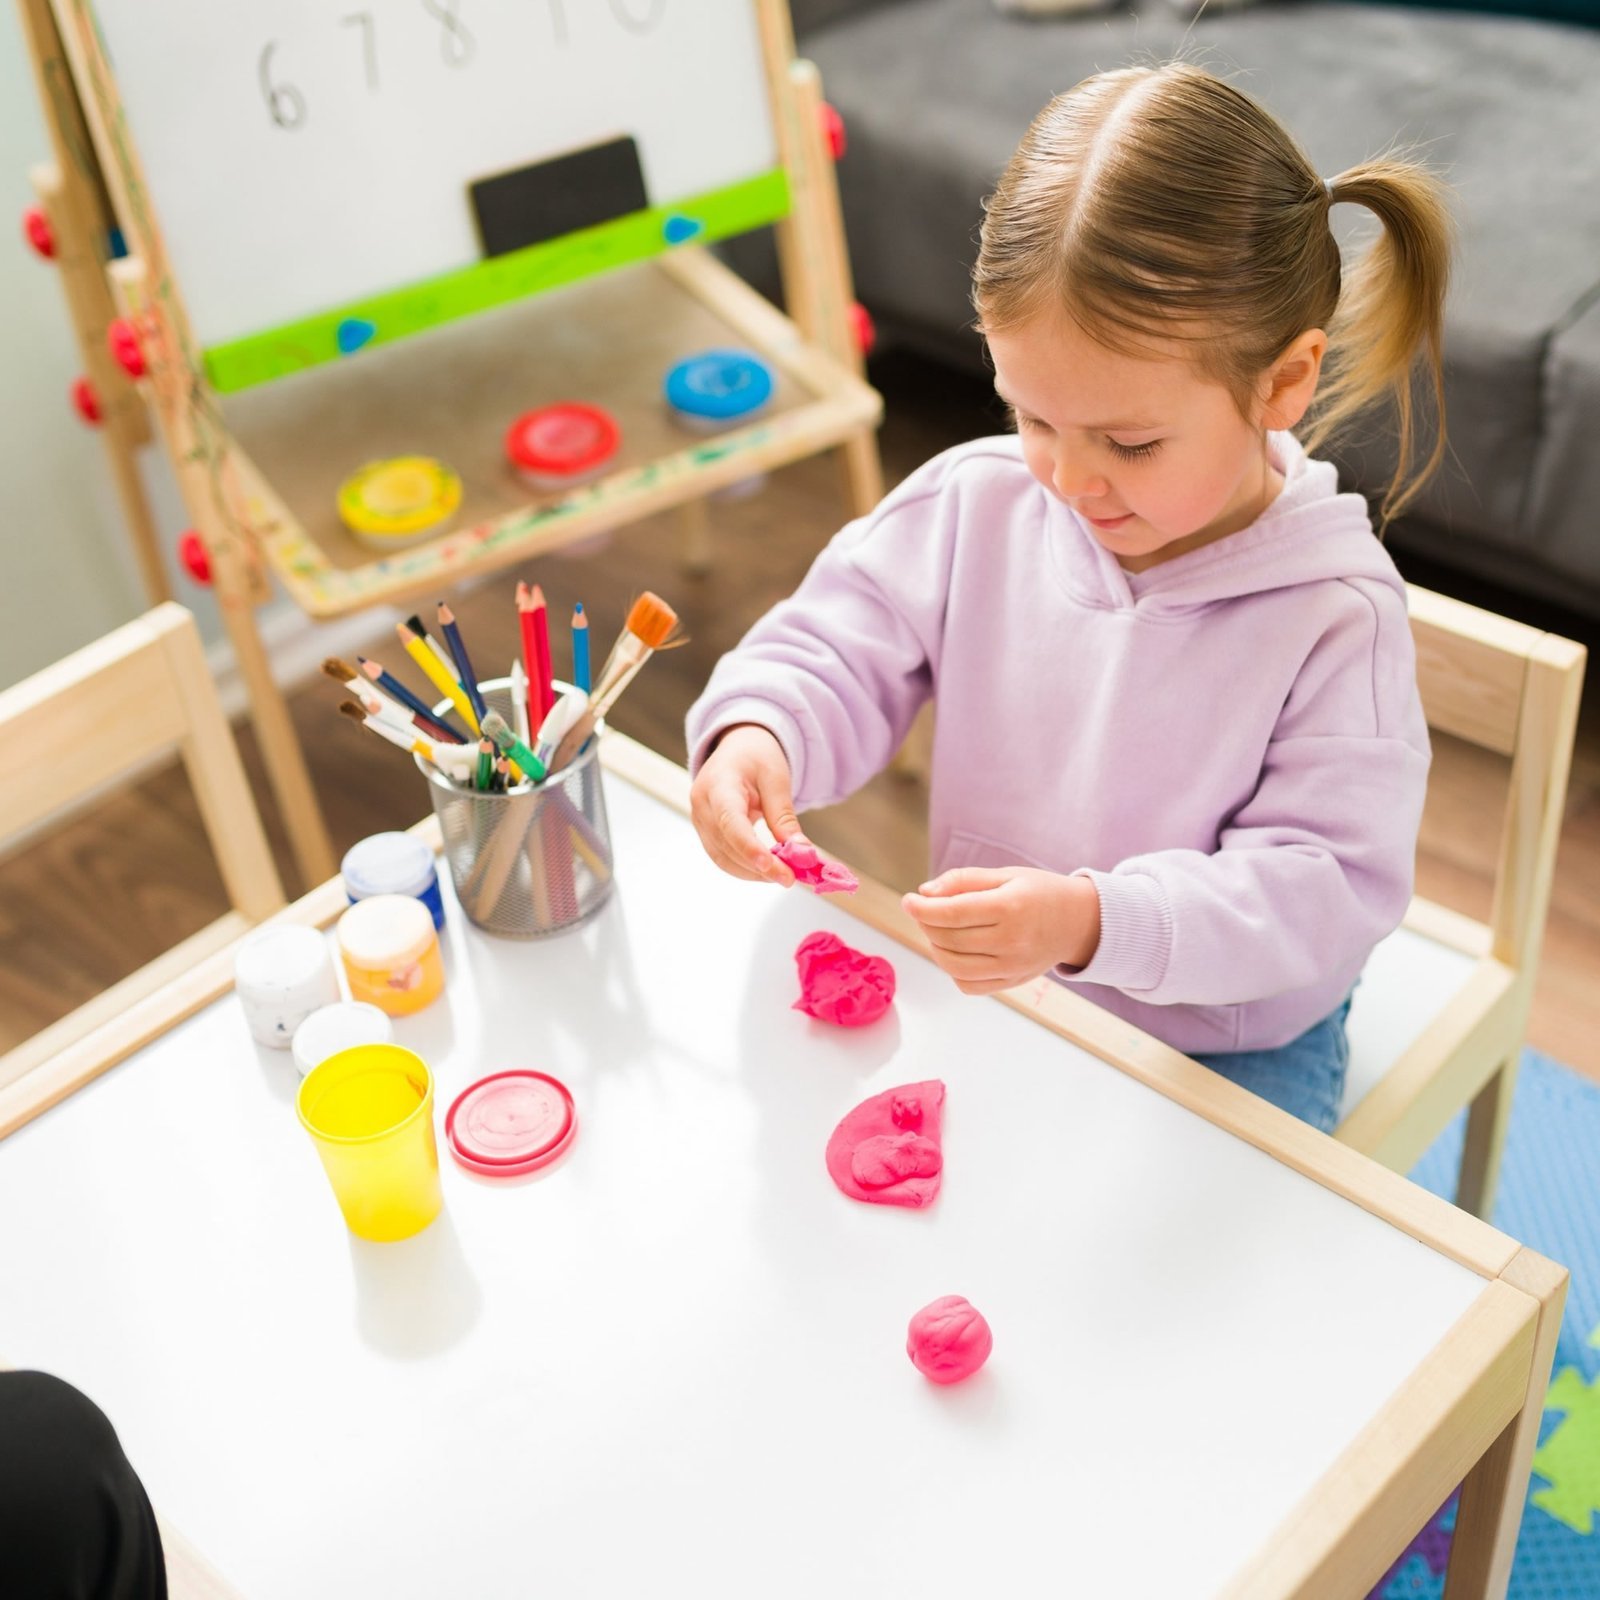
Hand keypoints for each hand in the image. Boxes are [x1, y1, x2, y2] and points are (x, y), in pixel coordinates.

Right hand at [690, 724, 802, 886]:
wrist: (738, 748)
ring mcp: (700, 821)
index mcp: (718, 783)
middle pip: (726, 845)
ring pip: (723, 858)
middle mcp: (702, 804)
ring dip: (753, 873)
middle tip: (791, 877)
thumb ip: (784, 816)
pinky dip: (746, 868)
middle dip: (759, 867)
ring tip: (783, 875)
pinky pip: (723, 858)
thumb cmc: (756, 757)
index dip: (748, 847)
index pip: (730, 821)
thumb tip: (800, 852)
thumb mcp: (776, 778)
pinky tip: (768, 869)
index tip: (772, 866)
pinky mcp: (706, 833)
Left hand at [902, 866, 1100, 994]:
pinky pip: (968, 984)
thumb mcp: (1005, 874)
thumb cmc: (1039, 892)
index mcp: (1010, 907)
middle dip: (926, 924)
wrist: (1079, 922)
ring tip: (938, 929)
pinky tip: (956, 950)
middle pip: (949, 939)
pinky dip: (952, 969)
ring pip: (953, 965)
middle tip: (925, 910)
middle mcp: (1012, 941)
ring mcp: (1013, 966)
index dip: (922, 908)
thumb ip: (963, 880)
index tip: (908, 901)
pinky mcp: (1012, 981)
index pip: (952, 913)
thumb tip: (924, 893)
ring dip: (935, 947)